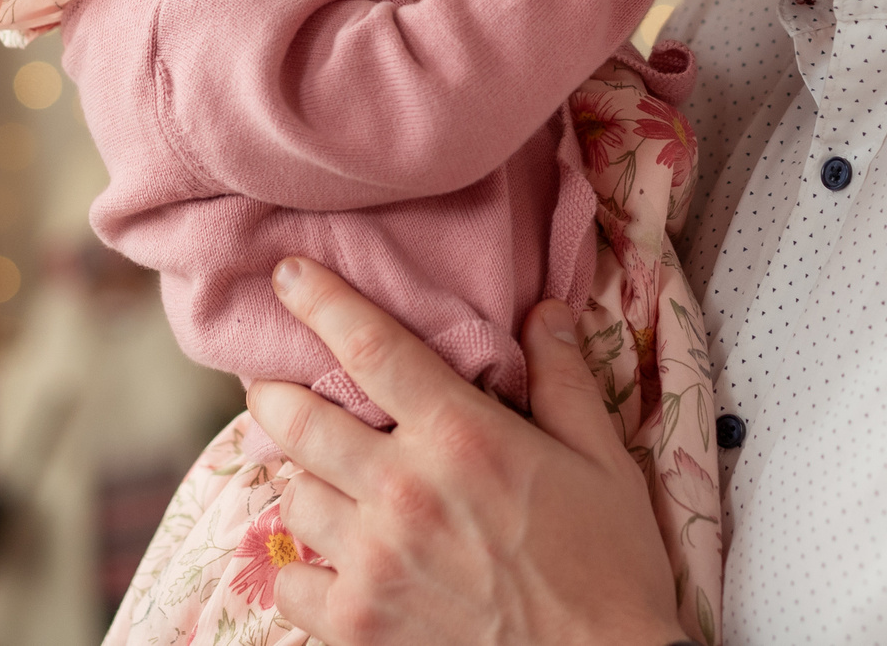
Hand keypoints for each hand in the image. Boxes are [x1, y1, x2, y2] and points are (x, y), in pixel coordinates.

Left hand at [248, 259, 681, 645]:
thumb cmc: (611, 567)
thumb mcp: (603, 459)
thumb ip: (563, 379)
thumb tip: (543, 310)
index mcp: (462, 436)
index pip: (369, 346)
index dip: (318, 300)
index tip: (285, 274)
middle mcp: (405, 491)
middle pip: (299, 419)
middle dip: (276, 393)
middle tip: (275, 385)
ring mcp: (375, 562)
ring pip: (294, 494)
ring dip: (303, 478)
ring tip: (324, 477)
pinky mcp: (359, 626)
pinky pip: (290, 578)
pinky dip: (298, 563)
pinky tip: (324, 556)